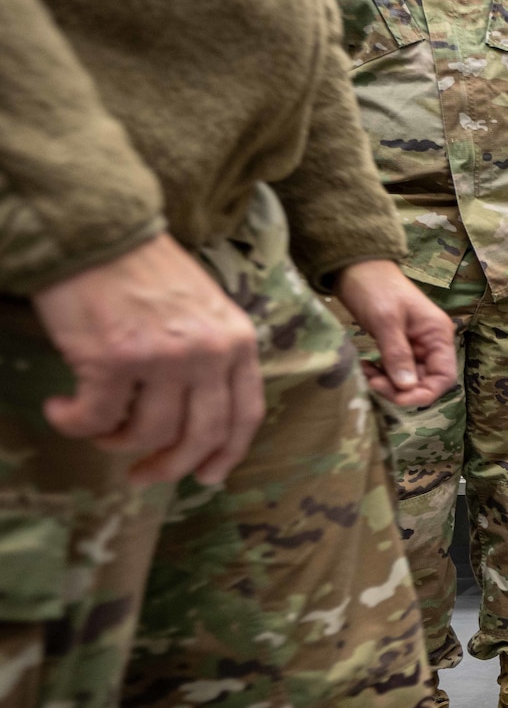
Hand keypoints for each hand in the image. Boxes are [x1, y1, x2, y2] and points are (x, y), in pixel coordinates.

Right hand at [31, 233, 262, 486]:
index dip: (226, 454)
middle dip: (170, 466)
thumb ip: (213, 357)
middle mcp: (208, 353)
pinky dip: (75, 424)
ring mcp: (163, 358)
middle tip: (142, 475)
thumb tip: (199, 418)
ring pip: (146, 433)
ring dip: (114, 442)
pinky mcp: (113, 360)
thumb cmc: (144, 271)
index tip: (206, 476)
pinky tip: (62, 411)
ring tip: (96, 427)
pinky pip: (95, 418)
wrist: (96, 231)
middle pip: (199, 436)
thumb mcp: (205, 310)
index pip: (245, 415)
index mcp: (237, 341)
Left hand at [335, 260, 456, 406]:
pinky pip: (397, 369)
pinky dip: (383, 374)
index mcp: (438, 334)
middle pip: (427, 381)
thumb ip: (397, 355)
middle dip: (401, 389)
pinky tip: (367, 367)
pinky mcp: (399, 345)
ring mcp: (416, 345)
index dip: (424, 393)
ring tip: (367, 373)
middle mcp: (432, 343)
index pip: (443, 377)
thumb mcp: (386, 321)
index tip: (397, 396)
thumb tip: (406, 388)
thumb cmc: (375, 288)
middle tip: (373, 382)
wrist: (356, 266)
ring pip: (410, 378)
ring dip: (389, 383)